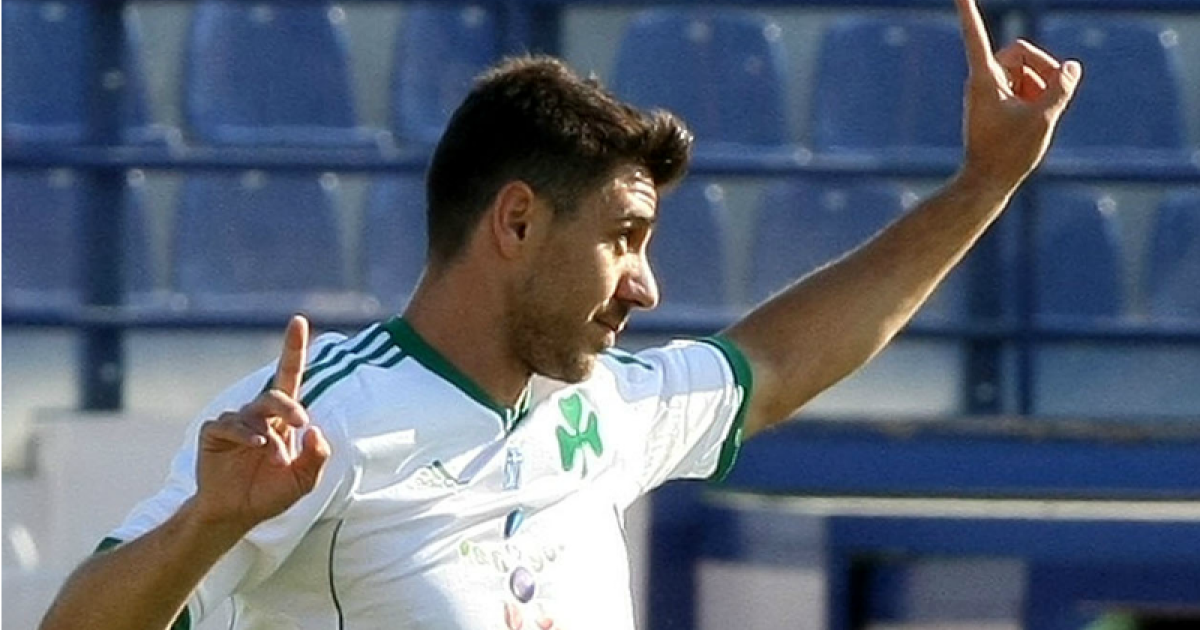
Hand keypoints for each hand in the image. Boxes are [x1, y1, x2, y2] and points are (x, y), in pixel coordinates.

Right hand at [192, 315, 331, 532]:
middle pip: (276, 394)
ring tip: (273, 454)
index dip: (293, 348)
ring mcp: (235, 422)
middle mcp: (260, 414)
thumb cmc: (270, 493)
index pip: (289, 376)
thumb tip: (315, 430)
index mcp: (283, 419)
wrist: (236, 515)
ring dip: (268, 431)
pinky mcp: (214, 433)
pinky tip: (256, 444)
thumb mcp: (304, 480)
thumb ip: (316, 457)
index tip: (298, 320)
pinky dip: (245, 433)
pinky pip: (229, 424)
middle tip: (301, 423)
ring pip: (254, 412)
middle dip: (290, 406)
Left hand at [955, 0, 1081, 191]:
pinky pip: (1024, 86)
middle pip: (1023, 52)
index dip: (968, 11)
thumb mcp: (1043, 118)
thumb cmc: (1008, 152)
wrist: (987, 181)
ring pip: (1026, 70)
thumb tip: (1070, 66)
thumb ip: (1060, 88)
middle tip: (1050, 99)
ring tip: (1036, 116)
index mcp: (984, 78)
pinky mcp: (996, 101)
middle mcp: (982, 79)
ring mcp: (989, 90)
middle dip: (1042, 69)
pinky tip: (1034, 120)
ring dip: (1040, 86)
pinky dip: (1035, 96)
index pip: (975, 35)